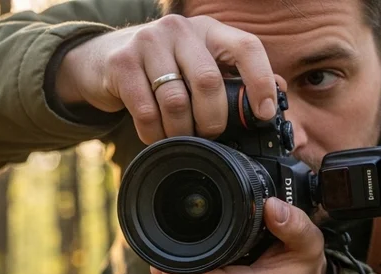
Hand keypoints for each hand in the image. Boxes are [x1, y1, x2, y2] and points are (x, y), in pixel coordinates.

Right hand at [54, 14, 279, 144]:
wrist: (102, 59)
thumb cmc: (162, 68)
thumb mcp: (200, 64)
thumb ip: (234, 78)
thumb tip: (278, 94)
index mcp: (208, 30)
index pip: (246, 47)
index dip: (261, 81)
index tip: (265, 113)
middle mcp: (179, 29)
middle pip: (208, 82)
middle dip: (213, 120)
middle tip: (210, 135)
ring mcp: (147, 42)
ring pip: (176, 101)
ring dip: (181, 131)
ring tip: (181, 138)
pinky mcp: (121, 63)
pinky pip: (146, 111)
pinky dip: (154, 133)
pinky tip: (156, 135)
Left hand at [150, 198, 327, 273]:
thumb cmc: (303, 273)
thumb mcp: (308, 245)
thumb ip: (293, 225)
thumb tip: (272, 206)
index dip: (171, 252)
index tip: (174, 225)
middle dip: (172, 249)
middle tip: (186, 221)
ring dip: (179, 257)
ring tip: (198, 235)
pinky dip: (185, 266)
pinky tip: (201, 249)